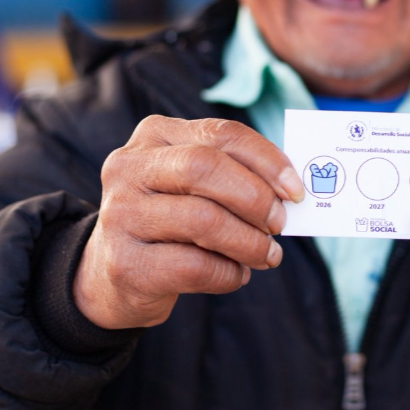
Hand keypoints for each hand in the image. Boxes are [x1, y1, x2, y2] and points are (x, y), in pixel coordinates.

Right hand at [74, 116, 304, 330]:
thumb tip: (291, 191)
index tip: (296, 190)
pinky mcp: (124, 263)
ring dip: (249, 242)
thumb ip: (234, 176)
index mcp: (154, 135)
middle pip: (205, 168)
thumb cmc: (171, 221)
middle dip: (255, 198)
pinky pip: (193, 266)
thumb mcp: (193, 186)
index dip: (267, 160)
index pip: (220, 134)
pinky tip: (236, 274)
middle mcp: (129, 167)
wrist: (112, 275)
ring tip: (267, 255)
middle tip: (280, 224)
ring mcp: (120, 214)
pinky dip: (228, 274)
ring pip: (202, 220)